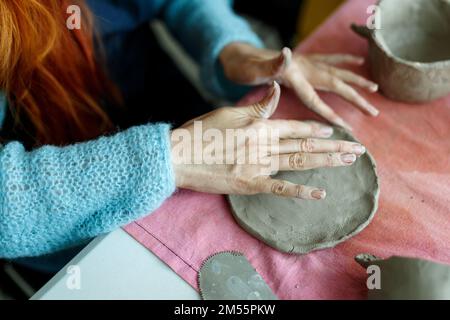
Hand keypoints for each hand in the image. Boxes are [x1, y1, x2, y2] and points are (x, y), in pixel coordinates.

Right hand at [171, 82, 365, 198]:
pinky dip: (301, 191)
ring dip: (326, 162)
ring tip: (348, 162)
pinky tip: (320, 193)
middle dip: (334, 147)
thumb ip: (258, 105)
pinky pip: (280, 188)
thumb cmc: (201, 132)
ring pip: (299, 163)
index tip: (334, 132)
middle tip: (358, 150)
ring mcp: (259, 165)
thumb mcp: (230, 112)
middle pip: (305, 146)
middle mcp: (265, 145)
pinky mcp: (250, 183)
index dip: (316, 130)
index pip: (295, 128)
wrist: (180, 156)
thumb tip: (277, 88)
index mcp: (260, 126)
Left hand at [220, 43, 378, 129]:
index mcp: (292, 75)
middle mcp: (303, 67)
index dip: (329, 113)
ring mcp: (305, 62)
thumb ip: (270, 65)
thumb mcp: (252, 69)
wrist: (238, 54)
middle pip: (334, 83)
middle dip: (355, 98)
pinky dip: (345, 60)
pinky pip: (329, 59)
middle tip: (374, 111)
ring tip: (375, 87)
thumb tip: (287, 53)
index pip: (314, 98)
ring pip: (336, 71)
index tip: (345, 128)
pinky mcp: (304, 60)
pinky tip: (359, 61)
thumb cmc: (243, 67)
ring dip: (356, 80)